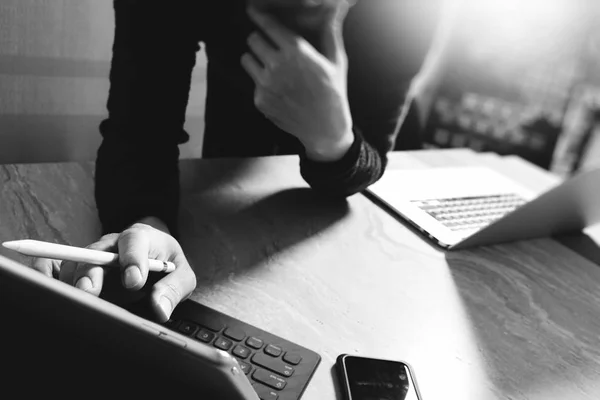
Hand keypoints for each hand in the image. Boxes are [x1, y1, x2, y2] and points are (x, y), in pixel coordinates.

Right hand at [31, 222, 196, 321]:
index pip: (134, 241)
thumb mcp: (182, 275)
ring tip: (76, 302)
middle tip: (89, 292)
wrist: (155, 258)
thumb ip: (174, 289)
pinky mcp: (83, 272)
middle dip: (91, 272)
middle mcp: (113, 244)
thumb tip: (160, 309)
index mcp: (142, 238)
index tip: (134, 282)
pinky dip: (61, 285)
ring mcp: (95, 257)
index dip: (131, 259)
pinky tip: (66, 301)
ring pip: (77, 264)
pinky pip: (64, 273)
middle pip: (96, 253)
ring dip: (73, 283)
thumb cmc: (168, 265)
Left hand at [241, 3, 354, 161]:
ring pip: (246, 59)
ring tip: (271, 67)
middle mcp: (277, 65)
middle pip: (252, 39)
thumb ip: (330, 32)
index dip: (259, 16)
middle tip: (270, 46)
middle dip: (260, 40)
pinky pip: (252, 82)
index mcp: (296, 51)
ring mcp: (266, 84)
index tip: (253, 10)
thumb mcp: (336, 61)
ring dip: (256, 59)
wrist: (325, 128)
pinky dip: (261, 82)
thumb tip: (336, 7)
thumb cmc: (333, 92)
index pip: (267, 25)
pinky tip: (277, 88)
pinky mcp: (260, 100)